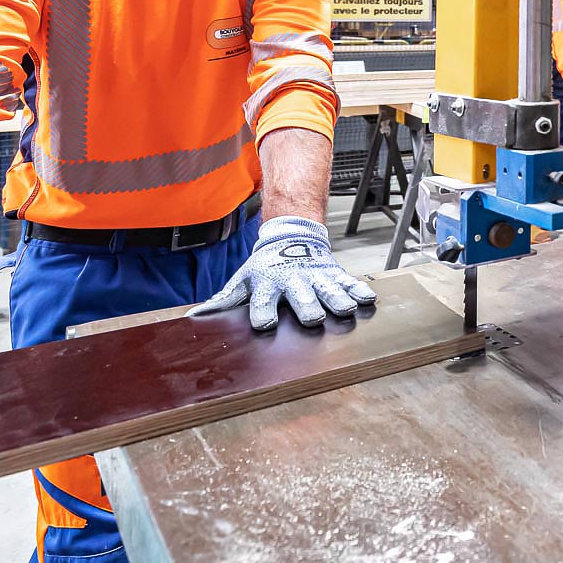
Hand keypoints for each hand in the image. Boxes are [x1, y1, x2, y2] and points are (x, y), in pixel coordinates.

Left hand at [189, 217, 376, 330]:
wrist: (292, 238)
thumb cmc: (266, 266)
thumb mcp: (243, 280)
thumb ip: (223, 300)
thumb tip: (195, 316)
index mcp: (268, 285)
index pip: (262, 302)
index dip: (262, 313)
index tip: (266, 324)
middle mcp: (293, 282)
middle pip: (300, 297)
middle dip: (307, 306)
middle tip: (313, 318)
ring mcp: (316, 277)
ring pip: (327, 290)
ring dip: (336, 300)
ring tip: (345, 310)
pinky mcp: (334, 274)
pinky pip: (348, 283)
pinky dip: (358, 290)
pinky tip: (367, 299)